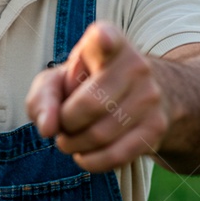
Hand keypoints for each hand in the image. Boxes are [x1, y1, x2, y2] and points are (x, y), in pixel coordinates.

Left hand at [26, 22, 168, 171]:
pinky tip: (84, 154)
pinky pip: (116, 155)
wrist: (140, 95)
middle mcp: (135, 64)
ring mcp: (150, 96)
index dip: (105, 40)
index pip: (107, 39)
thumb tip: (47, 128)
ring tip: (70, 140)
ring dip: (75, 145)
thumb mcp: (58, 80)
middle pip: (90, 105)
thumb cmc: (87, 85)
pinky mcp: (156, 126)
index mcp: (108, 42)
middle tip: (62, 126)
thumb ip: (43, 97)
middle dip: (65, 124)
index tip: (103, 40)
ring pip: (100, 135)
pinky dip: (91, 161)